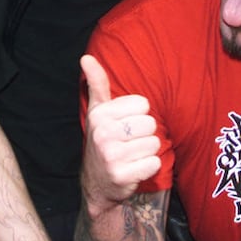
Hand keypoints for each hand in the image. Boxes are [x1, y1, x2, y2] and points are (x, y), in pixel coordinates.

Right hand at [80, 54, 159, 208]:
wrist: (97, 183)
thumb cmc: (103, 140)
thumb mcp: (98, 111)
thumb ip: (96, 83)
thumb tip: (86, 58)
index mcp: (100, 114)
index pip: (143, 104)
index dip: (138, 115)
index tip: (125, 125)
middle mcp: (103, 133)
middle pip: (150, 124)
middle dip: (145, 134)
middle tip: (130, 142)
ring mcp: (111, 155)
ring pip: (154, 144)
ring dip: (147, 151)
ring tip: (132, 155)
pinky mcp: (122, 175)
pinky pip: (154, 163)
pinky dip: (149, 167)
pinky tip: (135, 168)